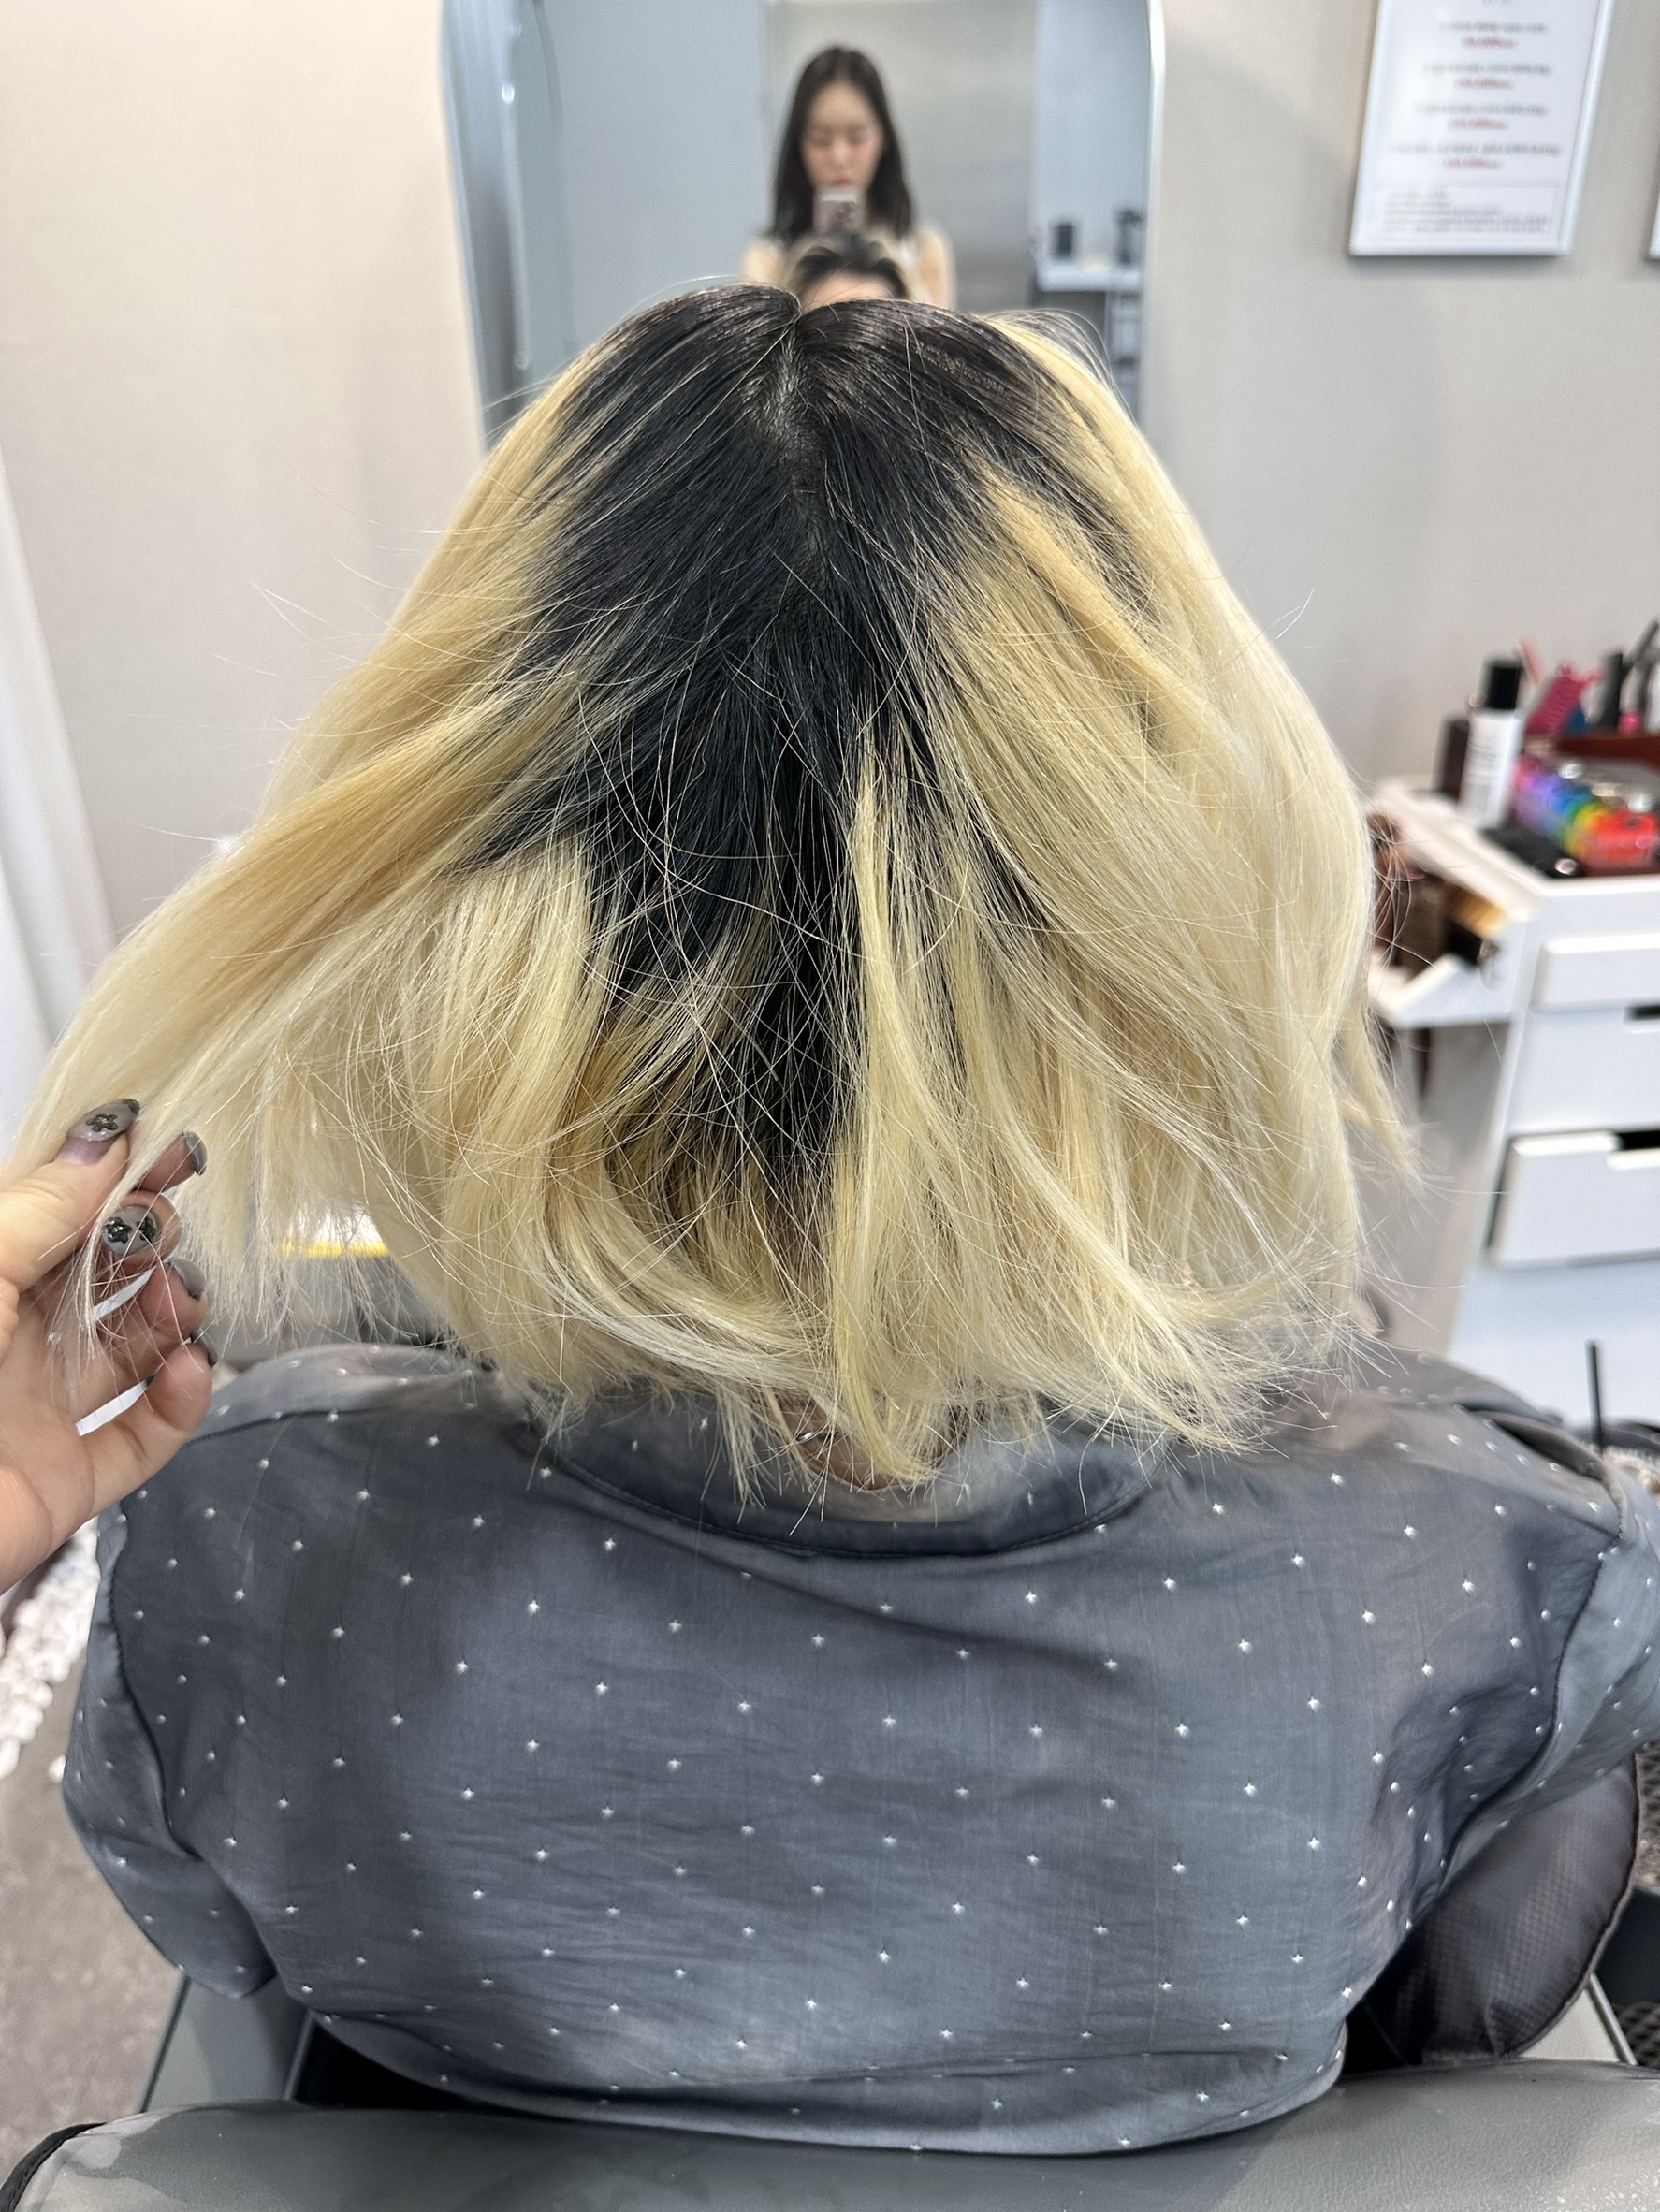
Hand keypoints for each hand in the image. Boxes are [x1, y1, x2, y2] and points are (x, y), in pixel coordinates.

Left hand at [0, 1102, 212, 1591]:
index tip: (166, 1152)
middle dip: (147, 1244)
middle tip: (167, 1229)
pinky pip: (140, 1438)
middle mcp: (2, 1341)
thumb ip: (42, 1206)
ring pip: (131, 1352)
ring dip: (171, 1316)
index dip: (110, 1182)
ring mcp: (34, 1411)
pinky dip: (179, 1404)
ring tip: (179, 1297)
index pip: (54, 1218)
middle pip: (98, 1279)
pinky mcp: (62, 1481)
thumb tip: (104, 1139)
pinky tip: (187, 1370)